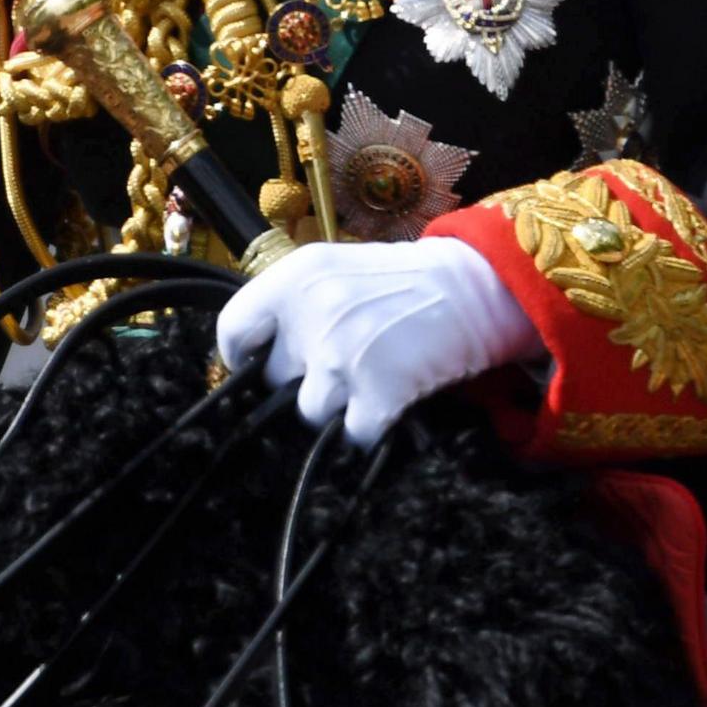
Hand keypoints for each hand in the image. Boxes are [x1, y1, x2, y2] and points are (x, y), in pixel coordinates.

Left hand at [214, 237, 538, 446]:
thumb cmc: (400, 284)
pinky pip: (351, 434)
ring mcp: (343, 356)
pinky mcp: (378, 392)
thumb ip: (290, 307)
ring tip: (369, 379)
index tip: (258, 364)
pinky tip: (388, 401)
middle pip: (273, 380)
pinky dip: (369, 428)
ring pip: (310, 412)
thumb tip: (251, 361)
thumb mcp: (333, 272)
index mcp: (294, 279)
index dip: (242, 356)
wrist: (474, 289)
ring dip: (337, 407)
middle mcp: (312, 314)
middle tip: (340, 363)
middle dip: (300, 381)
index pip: (233, 331)